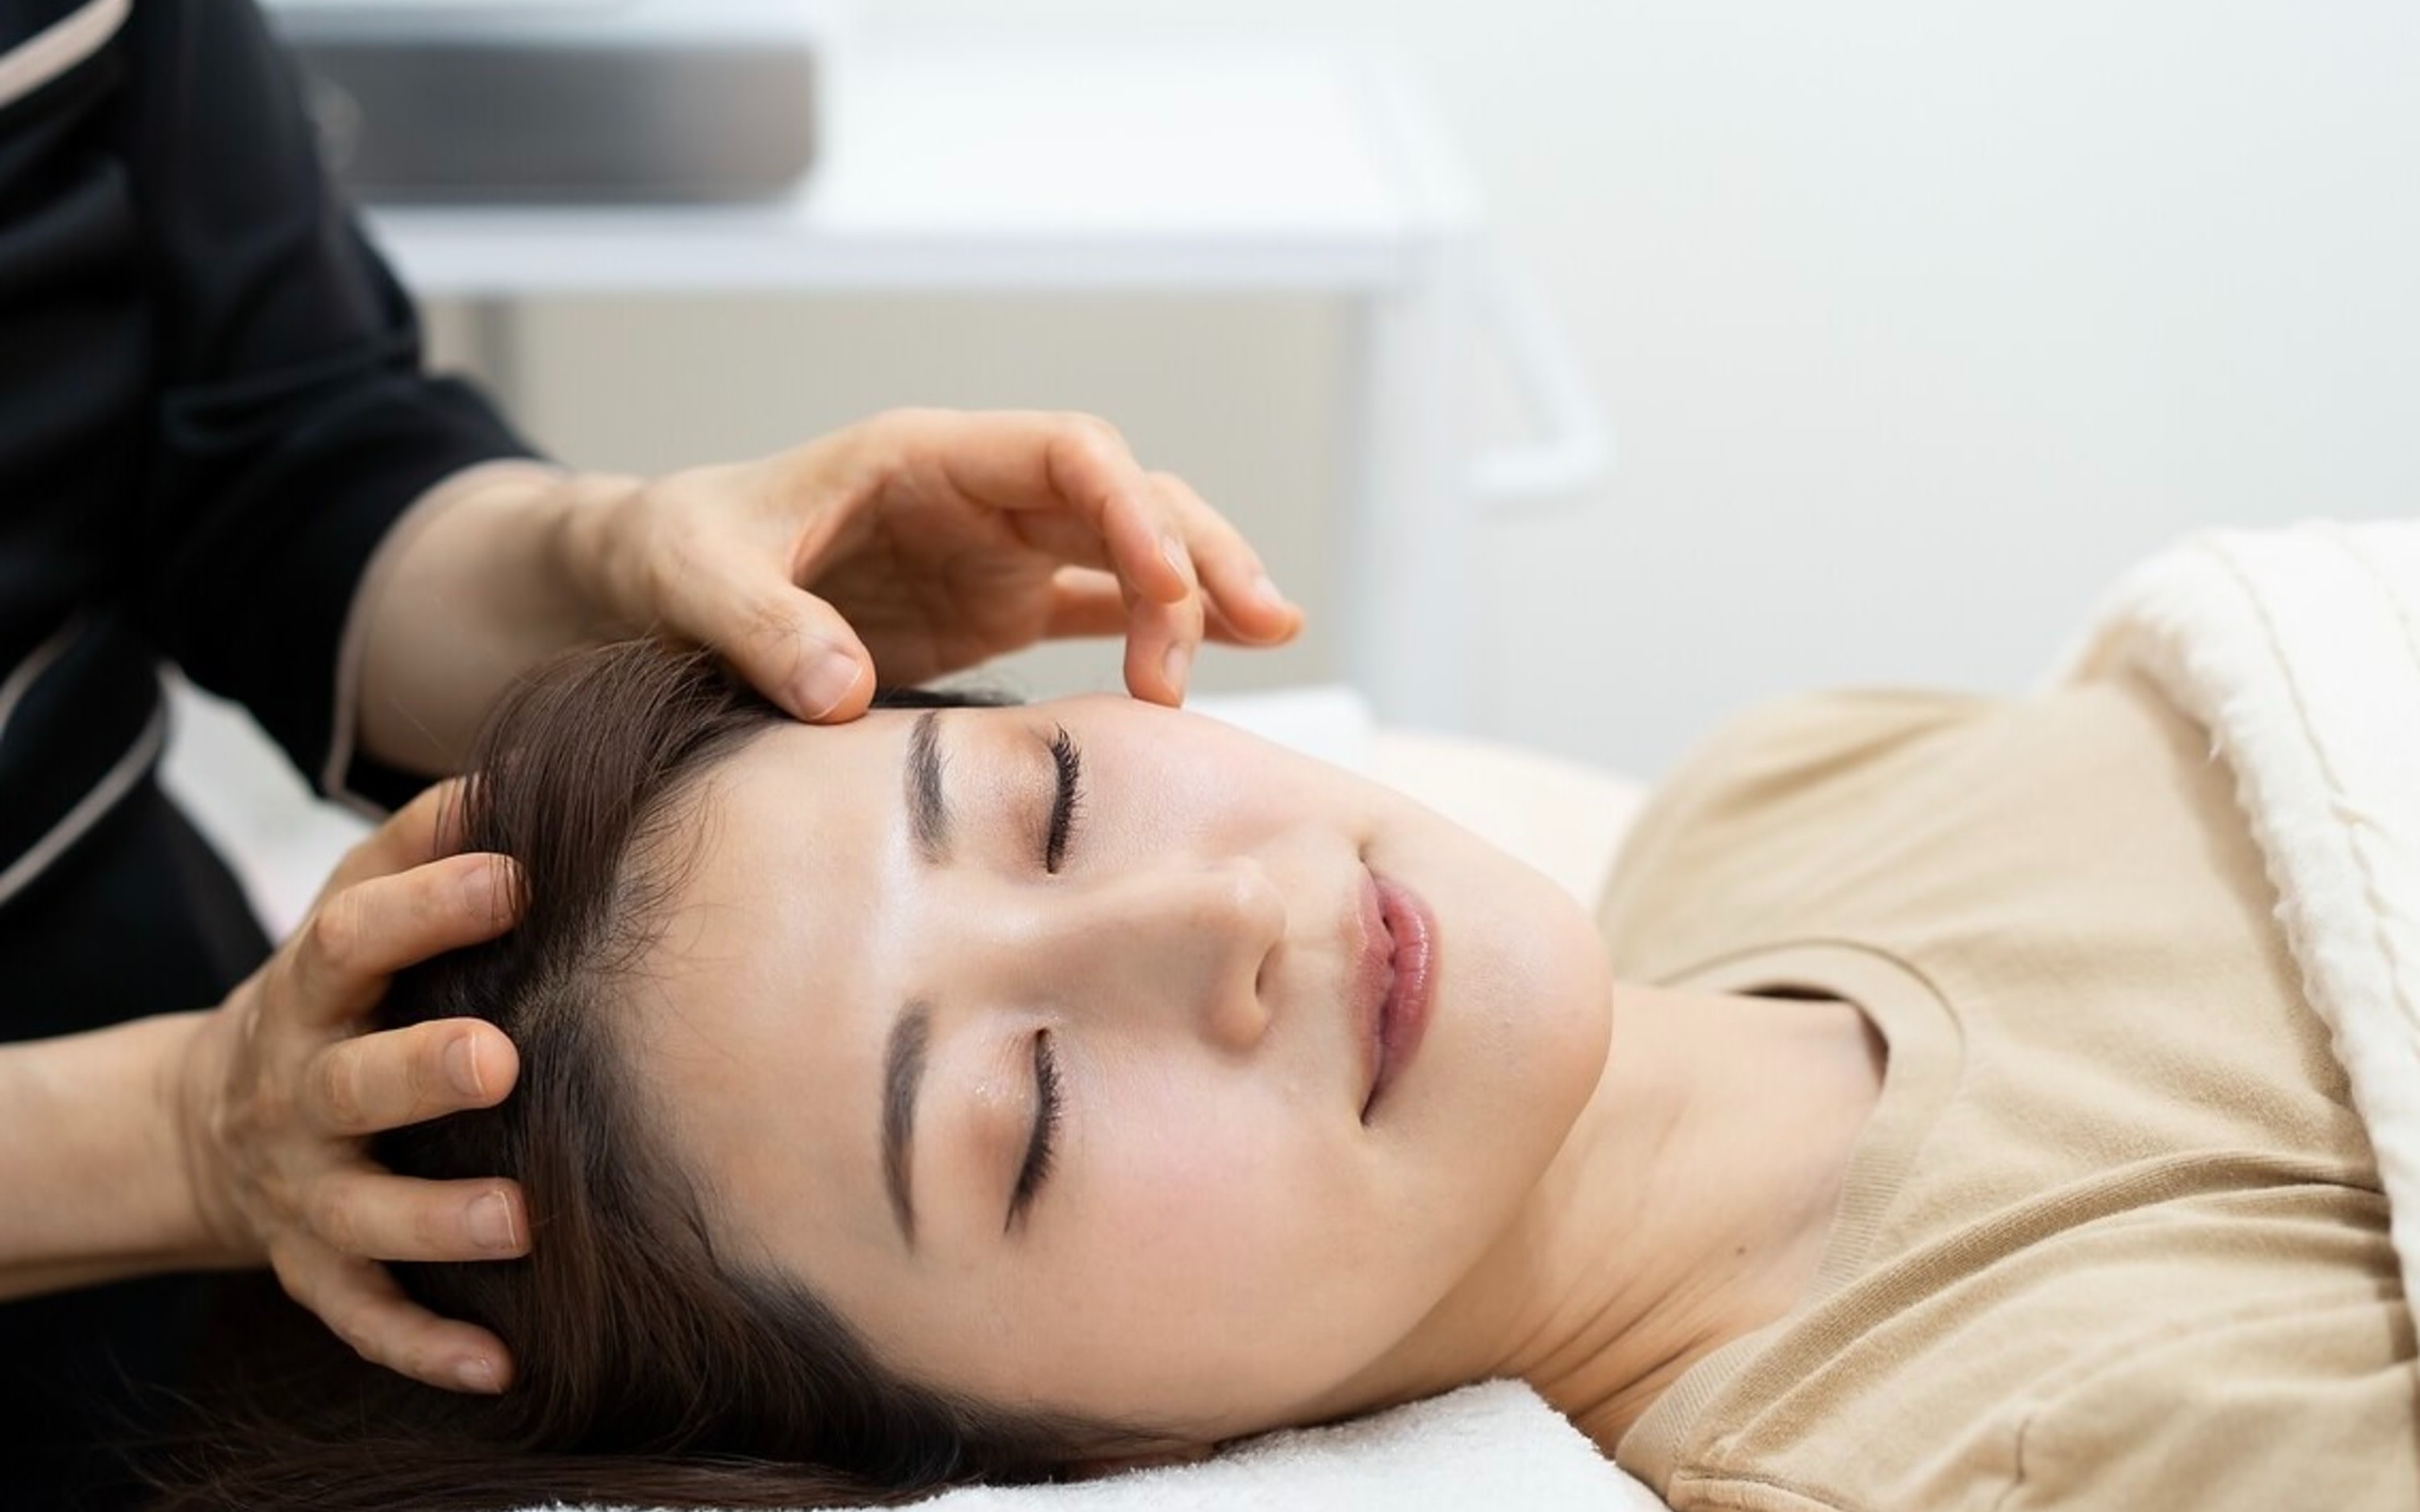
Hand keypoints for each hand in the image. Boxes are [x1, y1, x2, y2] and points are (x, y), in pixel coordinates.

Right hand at [175, 782, 528, 1393]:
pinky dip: (426, 1345)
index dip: (431, 904)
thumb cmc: (336, 994)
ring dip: (440, 1220)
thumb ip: (424, 845)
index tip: (516, 873)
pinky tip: (501, 1364)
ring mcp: (307, 1188)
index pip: (360, 935)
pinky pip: (367, 1316)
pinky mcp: (319, 1268)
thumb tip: (526, 765)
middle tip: (501, 1061)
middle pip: (354, 1081)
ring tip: (522, 1221)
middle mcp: (305, 1090)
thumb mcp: (350, 913)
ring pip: (366, 1213)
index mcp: (319, 989)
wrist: (215, 1118)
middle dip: (423, 1071)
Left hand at [569, 408, 1304, 720]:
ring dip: (1201, 590)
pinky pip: (1103, 608)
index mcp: (924, 457)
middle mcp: (981, 494)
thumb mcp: (691, 578)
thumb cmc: (673, 552)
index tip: (1164, 583)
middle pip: (1127, 496)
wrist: (654, 581)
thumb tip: (842, 694)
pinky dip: (1164, 630)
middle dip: (1198, 549)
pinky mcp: (998, 608)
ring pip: (1133, 549)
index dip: (1126, 507)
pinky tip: (1225, 660)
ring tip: (1272, 637)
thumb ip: (761, 627)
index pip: (1065, 452)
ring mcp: (998, 552)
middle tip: (1262, 624)